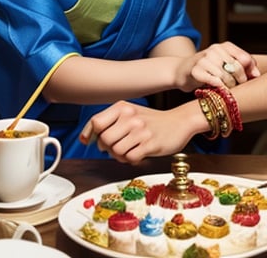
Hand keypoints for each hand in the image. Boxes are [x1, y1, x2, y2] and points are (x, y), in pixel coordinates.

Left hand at [80, 101, 194, 163]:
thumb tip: (86, 138)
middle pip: (104, 140)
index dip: (90, 134)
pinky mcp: (150, 144)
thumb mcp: (130, 113)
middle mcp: (131, 116)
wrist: (180, 122)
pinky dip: (131, 159)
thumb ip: (109, 122)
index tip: (89, 141)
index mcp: (123, 107)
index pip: (96, 122)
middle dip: (107, 147)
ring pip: (116, 151)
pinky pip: (130, 158)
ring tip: (129, 150)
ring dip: (120, 155)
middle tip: (117, 146)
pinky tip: (138, 153)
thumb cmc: (151, 120)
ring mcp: (141, 130)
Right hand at [178, 41, 259, 91]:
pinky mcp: (196, 70)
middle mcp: (215, 49)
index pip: (245, 59)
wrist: (183, 71)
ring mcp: (204, 58)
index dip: (249, 72)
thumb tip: (257, 75)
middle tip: (237, 87)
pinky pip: (214, 81)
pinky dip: (219, 88)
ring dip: (229, 87)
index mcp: (225, 46)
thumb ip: (243, 66)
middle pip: (237, 68)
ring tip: (227, 89)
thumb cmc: (210, 69)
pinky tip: (218, 90)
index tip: (247, 80)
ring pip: (226, 77)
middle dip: (240, 81)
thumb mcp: (226, 63)